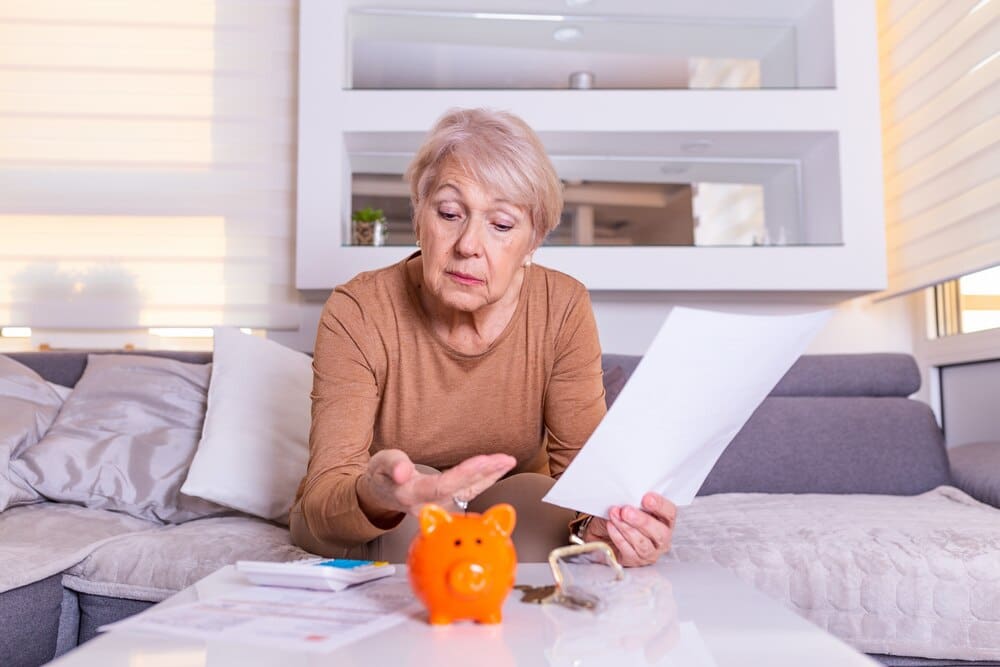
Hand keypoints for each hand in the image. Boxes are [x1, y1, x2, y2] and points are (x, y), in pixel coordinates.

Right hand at [357, 449, 515, 522]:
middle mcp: (429, 504)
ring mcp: (440, 504)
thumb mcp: (379, 464)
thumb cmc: (381, 476)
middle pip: (461, 489)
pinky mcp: (448, 499)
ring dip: (491, 476)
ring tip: (508, 460)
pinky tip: (500, 467)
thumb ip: (392, 465)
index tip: (483, 461)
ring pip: (470, 490)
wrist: (381, 493)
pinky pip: (470, 490)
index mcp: (411, 496)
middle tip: (504, 459)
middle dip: (484, 474)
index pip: (442, 486)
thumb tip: (403, 472)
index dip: (464, 474)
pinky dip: (487, 478)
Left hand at [583, 492, 675, 566]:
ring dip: (627, 528)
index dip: (660, 506)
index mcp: (664, 521)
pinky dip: (618, 537)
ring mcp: (650, 552)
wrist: (603, 533)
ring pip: (642, 543)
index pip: (670, 513)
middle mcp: (661, 539)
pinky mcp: (634, 561)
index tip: (646, 498)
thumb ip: (635, 501)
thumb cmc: (621, 517)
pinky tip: (611, 526)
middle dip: (642, 521)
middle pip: (659, 533)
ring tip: (614, 515)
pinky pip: (628, 550)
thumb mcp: (630, 506)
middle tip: (626, 511)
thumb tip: (630, 496)